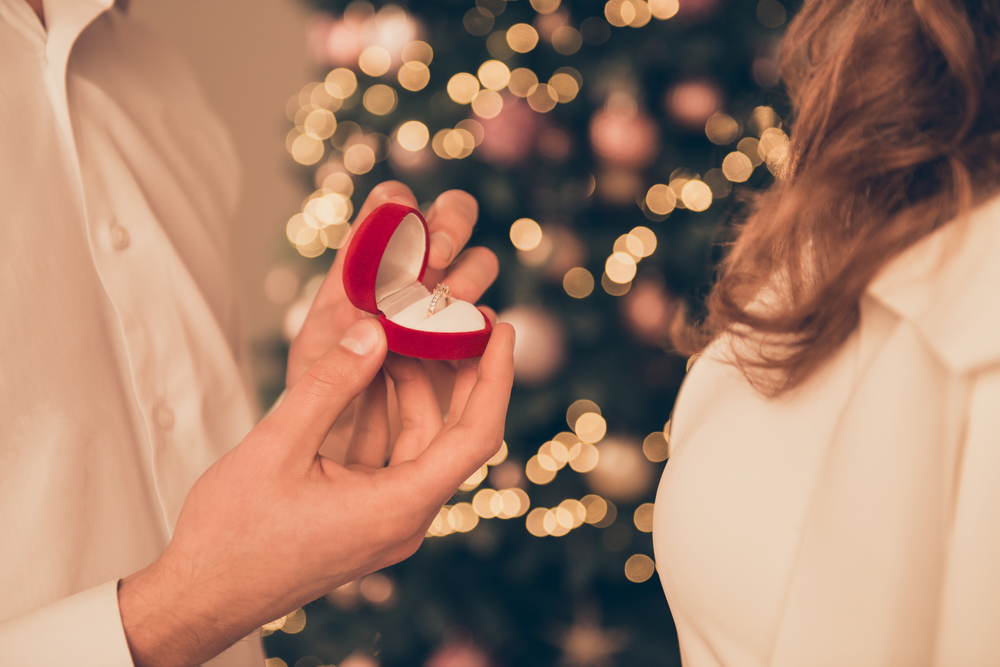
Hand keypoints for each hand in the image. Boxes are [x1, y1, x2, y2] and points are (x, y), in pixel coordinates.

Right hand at [118, 318, 514, 666]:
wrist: (198, 597)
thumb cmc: (232, 536)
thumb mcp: (279, 447)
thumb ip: (330, 385)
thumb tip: (373, 331)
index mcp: (399, 508)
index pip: (476, 436)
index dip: (497, 378)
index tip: (503, 331)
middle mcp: (404, 518)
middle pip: (452, 434)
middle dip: (455, 374)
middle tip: (452, 319)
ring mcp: (385, 520)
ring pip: (417, 442)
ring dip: (408, 390)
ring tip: (392, 336)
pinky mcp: (362, 517)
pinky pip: (387, 456)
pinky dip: (380, 414)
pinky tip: (363, 377)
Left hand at [286, 180, 498, 386]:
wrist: (344, 435)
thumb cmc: (320, 390)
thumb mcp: (313, 362)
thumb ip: (336, 340)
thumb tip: (374, 323)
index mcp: (368, 261)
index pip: (390, 204)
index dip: (398, 202)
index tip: (399, 214)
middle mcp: (413, 271)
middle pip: (451, 215)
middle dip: (452, 224)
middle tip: (436, 259)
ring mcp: (444, 302)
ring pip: (479, 264)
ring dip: (468, 278)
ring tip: (446, 312)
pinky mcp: (468, 341)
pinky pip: (489, 322)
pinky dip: (481, 328)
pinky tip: (460, 346)